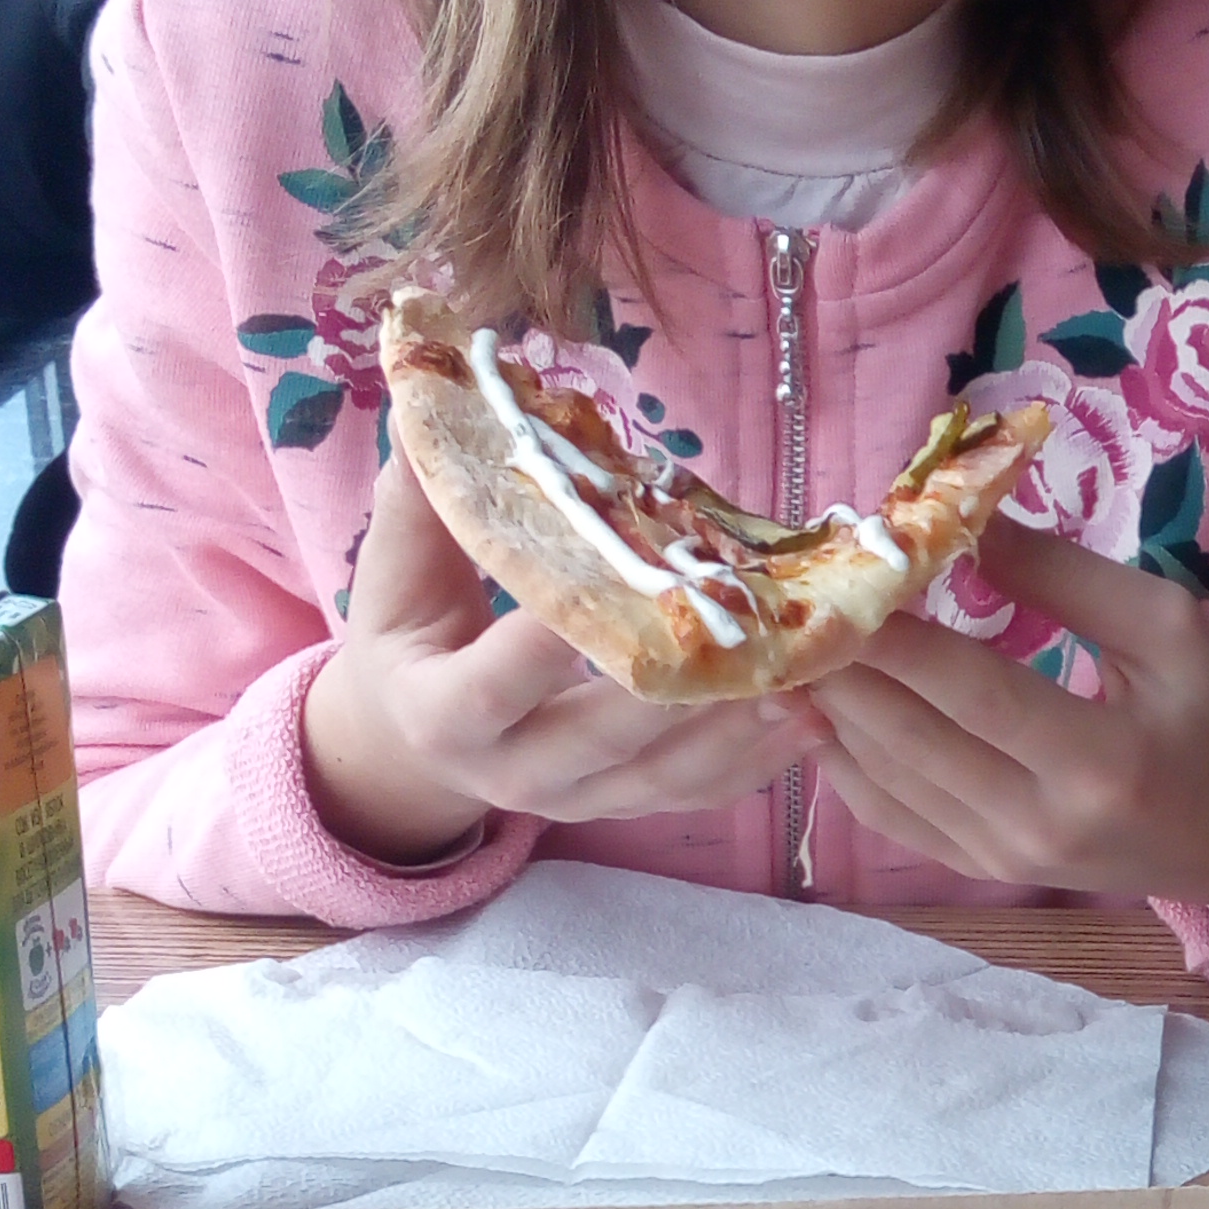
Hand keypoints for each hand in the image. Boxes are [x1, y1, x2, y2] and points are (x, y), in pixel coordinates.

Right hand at [300, 443, 824, 862]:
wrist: (414, 739)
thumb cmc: (411, 634)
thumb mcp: (399, 575)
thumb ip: (420, 500)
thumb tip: (432, 400)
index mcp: (443, 713)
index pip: (496, 683)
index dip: (545, 649)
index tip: (606, 593)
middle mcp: (510, 771)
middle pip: (599, 739)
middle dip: (671, 695)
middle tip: (738, 641)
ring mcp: (572, 799)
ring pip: (660, 778)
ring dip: (734, 734)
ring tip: (800, 685)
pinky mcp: (621, 808)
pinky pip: (693, 796)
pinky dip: (753, 764)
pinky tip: (810, 722)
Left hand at [807, 517, 1208, 913]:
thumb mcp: (1168, 628)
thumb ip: (1066, 577)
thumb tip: (961, 526)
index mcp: (1103, 764)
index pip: (975, 692)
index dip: (900, 636)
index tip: (845, 576)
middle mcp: (1041, 826)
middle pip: (911, 738)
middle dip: (844, 665)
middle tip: (792, 602)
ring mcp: (1002, 860)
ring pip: (886, 778)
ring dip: (830, 707)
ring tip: (790, 642)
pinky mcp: (979, 873)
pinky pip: (889, 817)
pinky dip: (842, 760)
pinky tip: (817, 706)